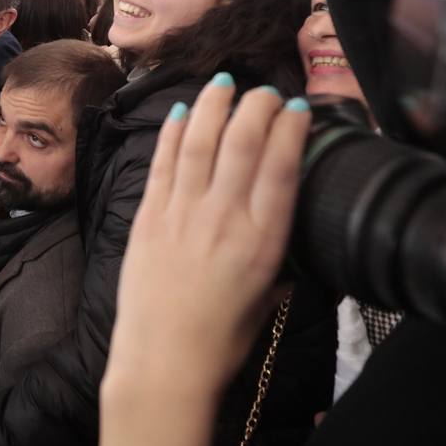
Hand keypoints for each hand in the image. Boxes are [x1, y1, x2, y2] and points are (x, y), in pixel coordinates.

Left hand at [105, 80, 309, 393]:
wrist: (165, 363)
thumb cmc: (222, 339)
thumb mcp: (271, 298)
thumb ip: (281, 258)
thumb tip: (290, 229)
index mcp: (264, 241)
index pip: (282, 166)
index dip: (290, 128)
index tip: (296, 107)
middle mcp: (225, 219)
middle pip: (243, 143)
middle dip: (256, 106)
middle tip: (264, 91)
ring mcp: (183, 215)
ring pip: (200, 143)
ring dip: (214, 106)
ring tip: (224, 82)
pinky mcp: (149, 218)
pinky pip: (164, 163)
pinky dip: (174, 132)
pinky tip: (185, 111)